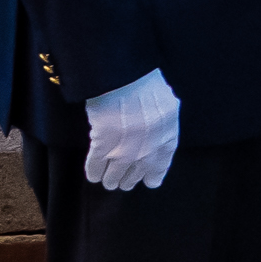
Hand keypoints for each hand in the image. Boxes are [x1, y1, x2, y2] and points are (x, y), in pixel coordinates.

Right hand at [81, 67, 181, 193]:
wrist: (126, 79)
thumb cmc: (146, 84)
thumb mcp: (165, 104)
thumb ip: (162, 121)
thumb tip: (157, 131)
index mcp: (166, 136)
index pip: (161, 163)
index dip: (154, 174)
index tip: (150, 182)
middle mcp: (148, 149)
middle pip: (138, 172)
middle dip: (130, 179)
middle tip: (123, 183)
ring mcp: (125, 150)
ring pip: (116, 175)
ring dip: (111, 180)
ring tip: (108, 182)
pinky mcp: (104, 147)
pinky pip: (97, 166)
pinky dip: (94, 172)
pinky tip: (94, 174)